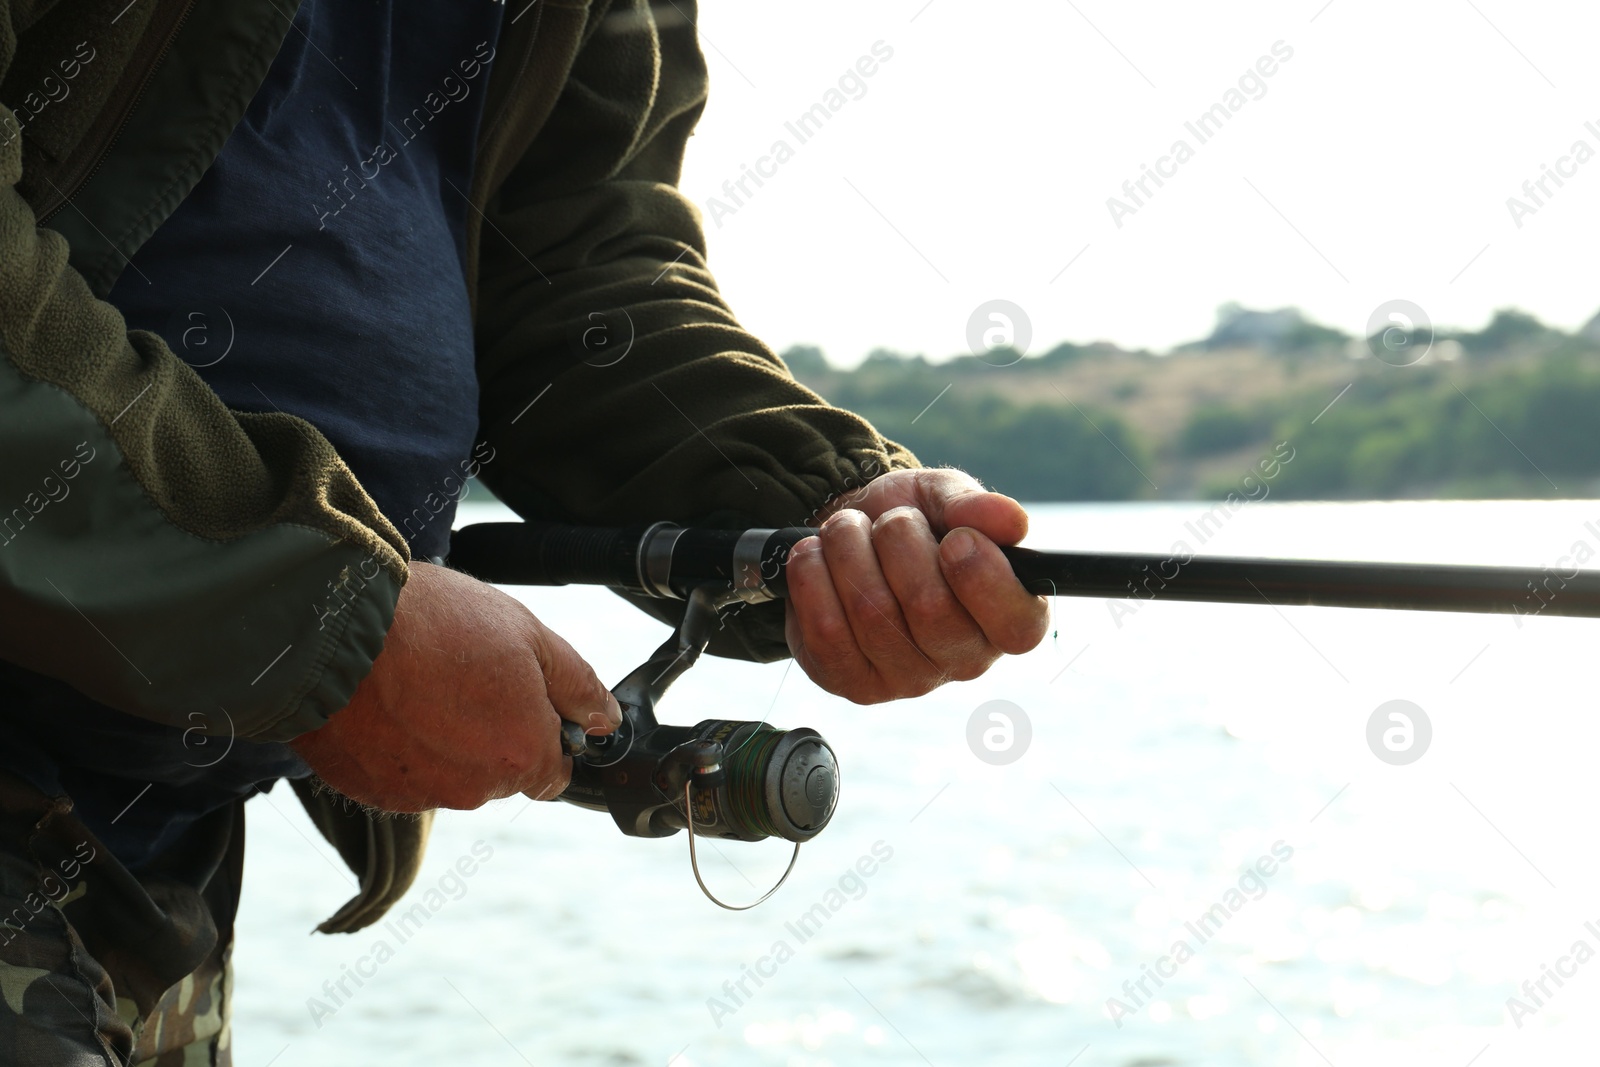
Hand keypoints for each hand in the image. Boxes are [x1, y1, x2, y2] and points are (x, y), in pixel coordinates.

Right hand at [289, 561, 619, 811]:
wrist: (335, 626)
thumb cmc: (434, 624)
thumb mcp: (529, 636)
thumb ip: (577, 686)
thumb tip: (605, 719)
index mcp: (522, 755)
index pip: (553, 774)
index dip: (544, 735)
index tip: (523, 701)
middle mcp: (473, 789)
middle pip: (500, 774)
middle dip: (491, 733)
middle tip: (464, 676)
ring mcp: (417, 794)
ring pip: (448, 775)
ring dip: (442, 740)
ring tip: (421, 682)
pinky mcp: (368, 790)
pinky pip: (400, 774)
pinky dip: (399, 746)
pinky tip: (390, 701)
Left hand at [783, 468, 1048, 702]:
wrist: (847, 533)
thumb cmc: (912, 522)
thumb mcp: (943, 498)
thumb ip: (975, 505)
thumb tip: (1011, 521)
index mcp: (1009, 617)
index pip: (1017, 625)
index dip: (984, 577)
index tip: (956, 538)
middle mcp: (966, 660)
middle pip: (931, 607)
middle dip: (898, 540)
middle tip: (890, 521)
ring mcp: (908, 680)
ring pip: (872, 614)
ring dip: (849, 548)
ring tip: (847, 530)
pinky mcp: (853, 684)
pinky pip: (826, 632)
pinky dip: (811, 575)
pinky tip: (817, 556)